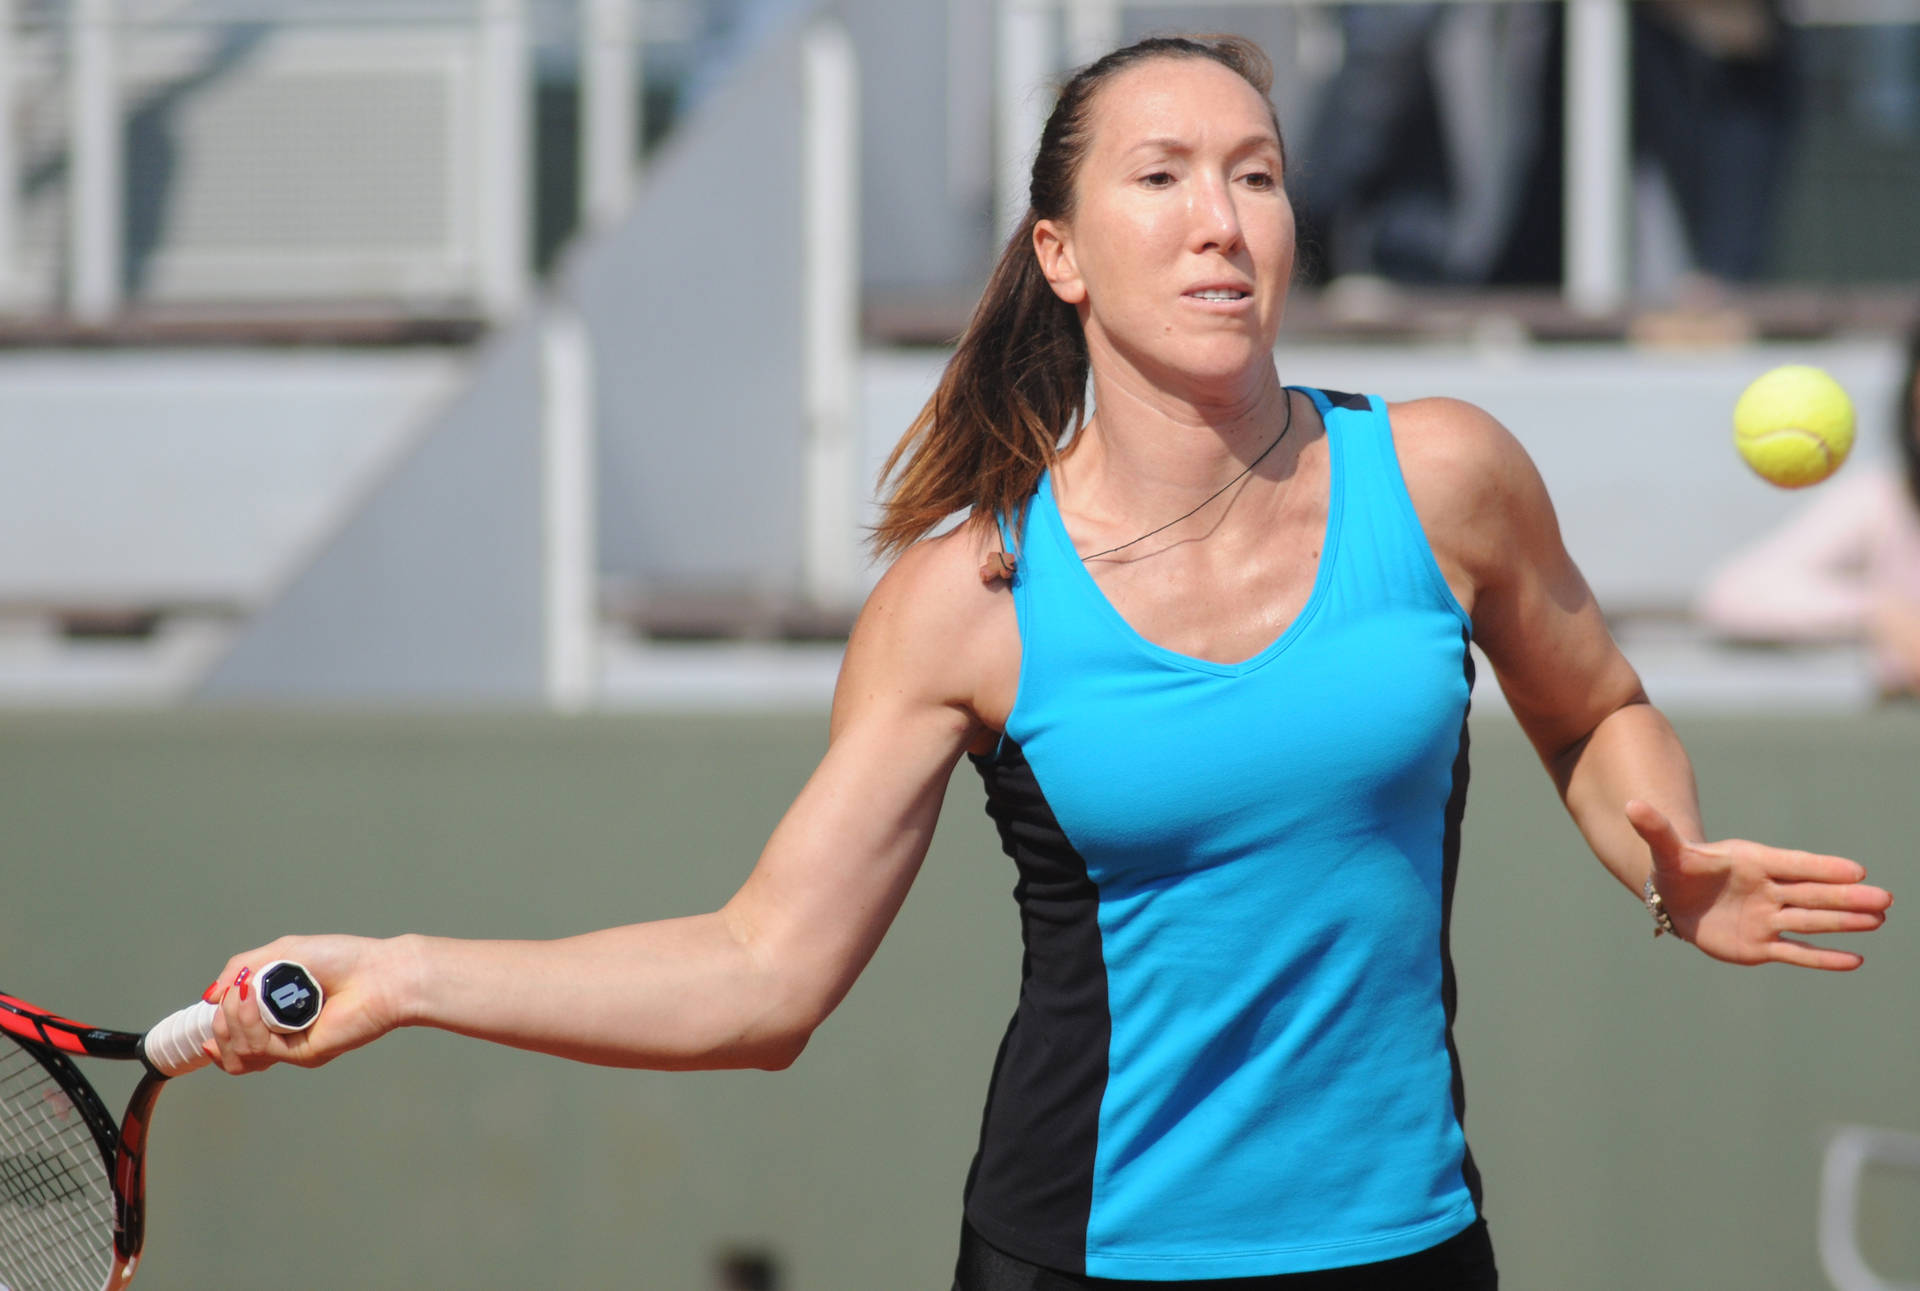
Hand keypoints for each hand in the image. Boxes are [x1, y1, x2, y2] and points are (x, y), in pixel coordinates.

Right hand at [204, 934, 412, 1073]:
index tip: (211, 1009)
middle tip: (238, 995)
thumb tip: (209, 997)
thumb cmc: (339, 958)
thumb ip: (239, 971)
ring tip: (249, 996)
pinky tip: (256, 1002)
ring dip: (233, 1021)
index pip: (231, 1033)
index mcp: (274, 1011)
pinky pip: (260, 1049)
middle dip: (222, 1020)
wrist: (377, 974)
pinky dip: (249, 1024)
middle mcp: (280, 1032)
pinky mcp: (302, 1054)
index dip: (216, 1026)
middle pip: (228, 1046)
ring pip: (238, 1053)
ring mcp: (290, 1045)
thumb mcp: (279, 952)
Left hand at [1626, 800, 1892, 969]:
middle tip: (1884, 898)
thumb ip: (1655, 830)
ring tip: (1878, 919)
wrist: (1676, 899)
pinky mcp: (1761, 945)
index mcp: (1753, 862)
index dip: (1821, 867)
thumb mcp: (1666, 851)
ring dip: (1844, 923)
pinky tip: (1855, 960)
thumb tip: (1630, 805)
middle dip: (1846, 897)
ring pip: (1811, 922)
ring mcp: (1768, 918)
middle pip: (1812, 894)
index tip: (1856, 869)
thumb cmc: (1680, 869)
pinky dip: (1822, 957)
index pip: (1792, 864)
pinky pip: (1796, 951)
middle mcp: (1768, 890)